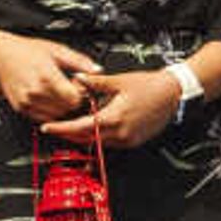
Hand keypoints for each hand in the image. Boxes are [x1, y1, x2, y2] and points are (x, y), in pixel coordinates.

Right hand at [0, 26, 102, 118]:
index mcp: (47, 76)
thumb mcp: (57, 50)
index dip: (80, 92)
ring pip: (56, 115)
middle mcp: (36, 92)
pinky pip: (43, 117)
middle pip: (67, 108)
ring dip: (62, 107)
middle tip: (68, 86)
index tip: (77, 84)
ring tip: (58, 91)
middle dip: (72, 99)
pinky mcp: (22, 108)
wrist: (1, 56)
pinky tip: (48, 97)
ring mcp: (27, 102)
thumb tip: (97, 69)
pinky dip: (50, 111)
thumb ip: (79, 61)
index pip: (74, 98)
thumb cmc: (27, 51)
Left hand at [42, 69, 186, 150]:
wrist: (173, 93)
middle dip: (69, 135)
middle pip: (86, 139)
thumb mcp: (119, 81)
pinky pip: (110, 142)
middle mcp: (120, 132)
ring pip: (97, 142)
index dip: (62, 129)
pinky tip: (94, 127)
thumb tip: (76, 78)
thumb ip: (95, 82)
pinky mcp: (133, 141)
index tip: (47, 127)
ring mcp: (128, 139)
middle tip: (55, 127)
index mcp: (114, 117)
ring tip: (71, 126)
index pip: (80, 128)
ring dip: (83, 136)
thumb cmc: (149, 85)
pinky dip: (99, 137)